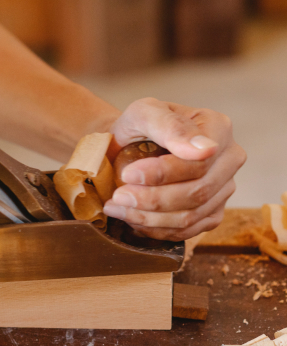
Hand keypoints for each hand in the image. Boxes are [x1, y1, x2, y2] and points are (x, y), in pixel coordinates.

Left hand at [103, 98, 246, 240]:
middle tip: (117, 198)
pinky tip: (132, 218)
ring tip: (117, 208)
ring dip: (148, 218)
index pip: (198, 163)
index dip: (161, 174)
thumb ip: (170, 126)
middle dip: (151, 200)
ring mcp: (223, 189)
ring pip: (190, 216)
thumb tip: (205, 150)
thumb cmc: (137, 128)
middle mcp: (229, 159)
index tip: (128, 175)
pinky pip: (187, 231)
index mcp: (218, 128)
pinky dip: (155, 229)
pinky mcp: (211, 213)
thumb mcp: (144, 113)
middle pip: (197, 193)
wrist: (127, 147)